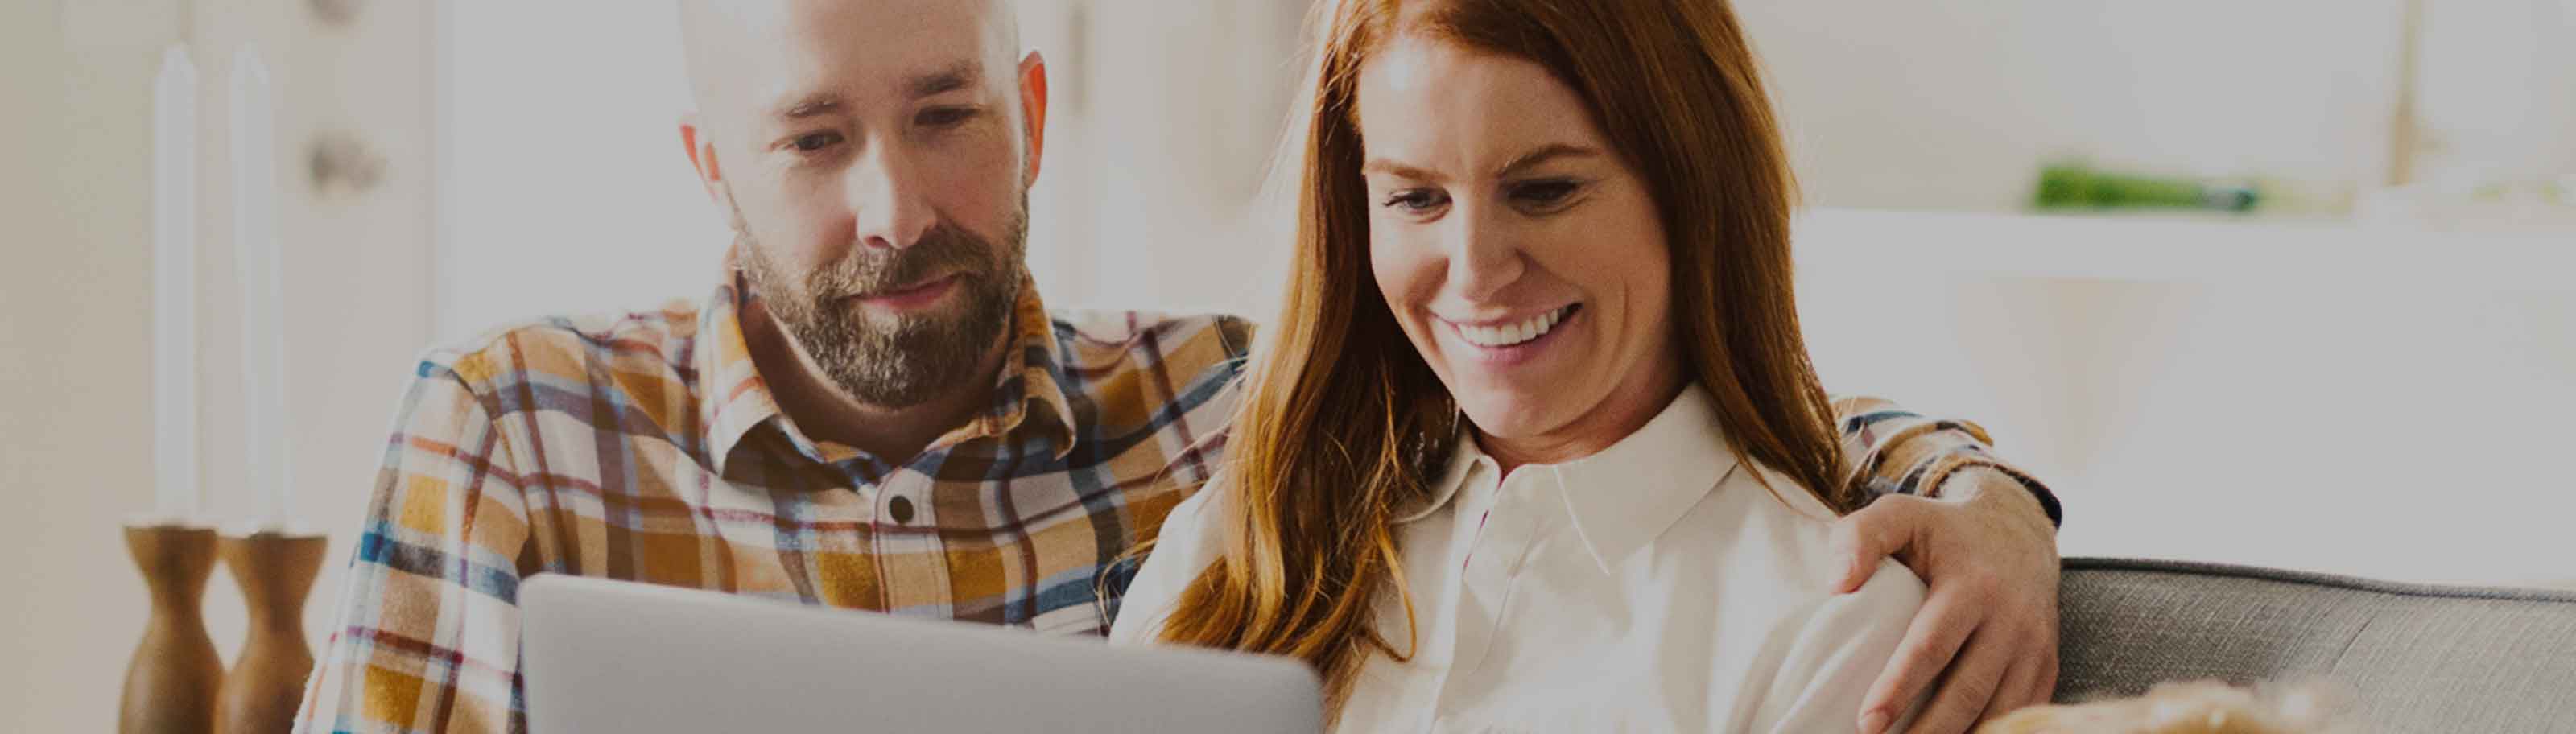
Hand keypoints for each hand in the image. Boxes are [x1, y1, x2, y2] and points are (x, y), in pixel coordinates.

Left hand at [1830, 466, 2061, 733]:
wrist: (2018, 531)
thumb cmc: (1944, 530)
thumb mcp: (1901, 515)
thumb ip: (1862, 537)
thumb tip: (1838, 585)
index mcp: (1972, 585)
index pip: (1932, 646)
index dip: (1899, 688)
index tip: (1868, 722)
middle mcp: (2011, 619)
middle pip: (1968, 691)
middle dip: (1927, 730)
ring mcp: (2034, 646)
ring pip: (1999, 711)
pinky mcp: (2046, 665)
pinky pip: (2021, 712)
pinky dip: (1990, 732)